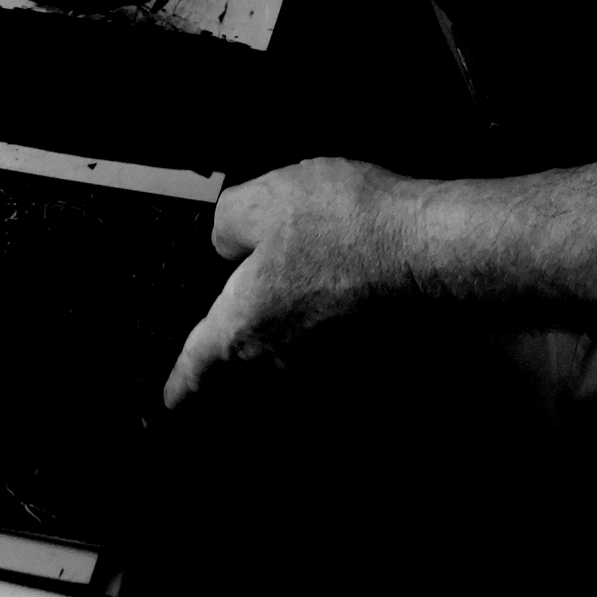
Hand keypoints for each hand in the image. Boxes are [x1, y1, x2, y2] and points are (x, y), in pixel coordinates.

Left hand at [163, 156, 423, 408]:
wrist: (426, 252)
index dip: (180, 384)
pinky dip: (322, 342)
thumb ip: (226, 223)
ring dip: (280, 350)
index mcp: (243, 325)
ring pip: (284, 368)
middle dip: (230, 363)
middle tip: (223, 353)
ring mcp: (323, 367)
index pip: (197, 367)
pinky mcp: (361, 362)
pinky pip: (325, 360)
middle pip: (241, 372)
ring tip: (285, 317)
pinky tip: (334, 308)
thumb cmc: (348, 227)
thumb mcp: (264, 197)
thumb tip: (227, 242)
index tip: (171, 399)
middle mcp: (280, 360)